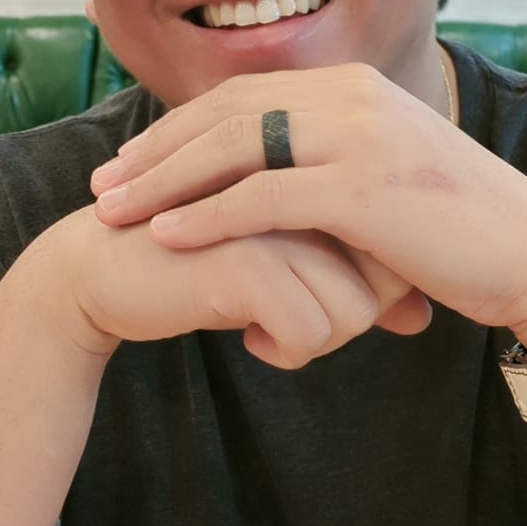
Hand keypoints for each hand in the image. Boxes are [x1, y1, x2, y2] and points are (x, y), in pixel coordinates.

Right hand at [53, 205, 431, 370]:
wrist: (106, 272)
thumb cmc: (207, 269)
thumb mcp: (292, 277)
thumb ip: (357, 290)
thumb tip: (421, 319)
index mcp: (324, 173)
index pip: (396, 256)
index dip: (372, 297)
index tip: (317, 304)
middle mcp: (309, 184)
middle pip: (387, 287)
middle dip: (347, 325)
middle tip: (289, 323)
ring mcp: (281, 216)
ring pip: (355, 315)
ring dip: (313, 342)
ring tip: (263, 326)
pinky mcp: (246, 256)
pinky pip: (310, 332)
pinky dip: (284, 352)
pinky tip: (245, 336)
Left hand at [88, 64, 526, 355]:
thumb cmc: (461, 232)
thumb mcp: (388, 180)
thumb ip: (331, 171)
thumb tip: (278, 198)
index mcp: (354, 86)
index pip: (244, 94)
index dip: (177, 128)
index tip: (130, 162)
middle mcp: (351, 96)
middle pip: (224, 113)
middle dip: (155, 151)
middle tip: (104, 187)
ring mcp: (358, 136)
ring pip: (233, 149)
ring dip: (165, 183)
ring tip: (115, 214)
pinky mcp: (362, 188)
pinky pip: (262, 196)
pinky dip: (206, 216)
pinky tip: (166, 237)